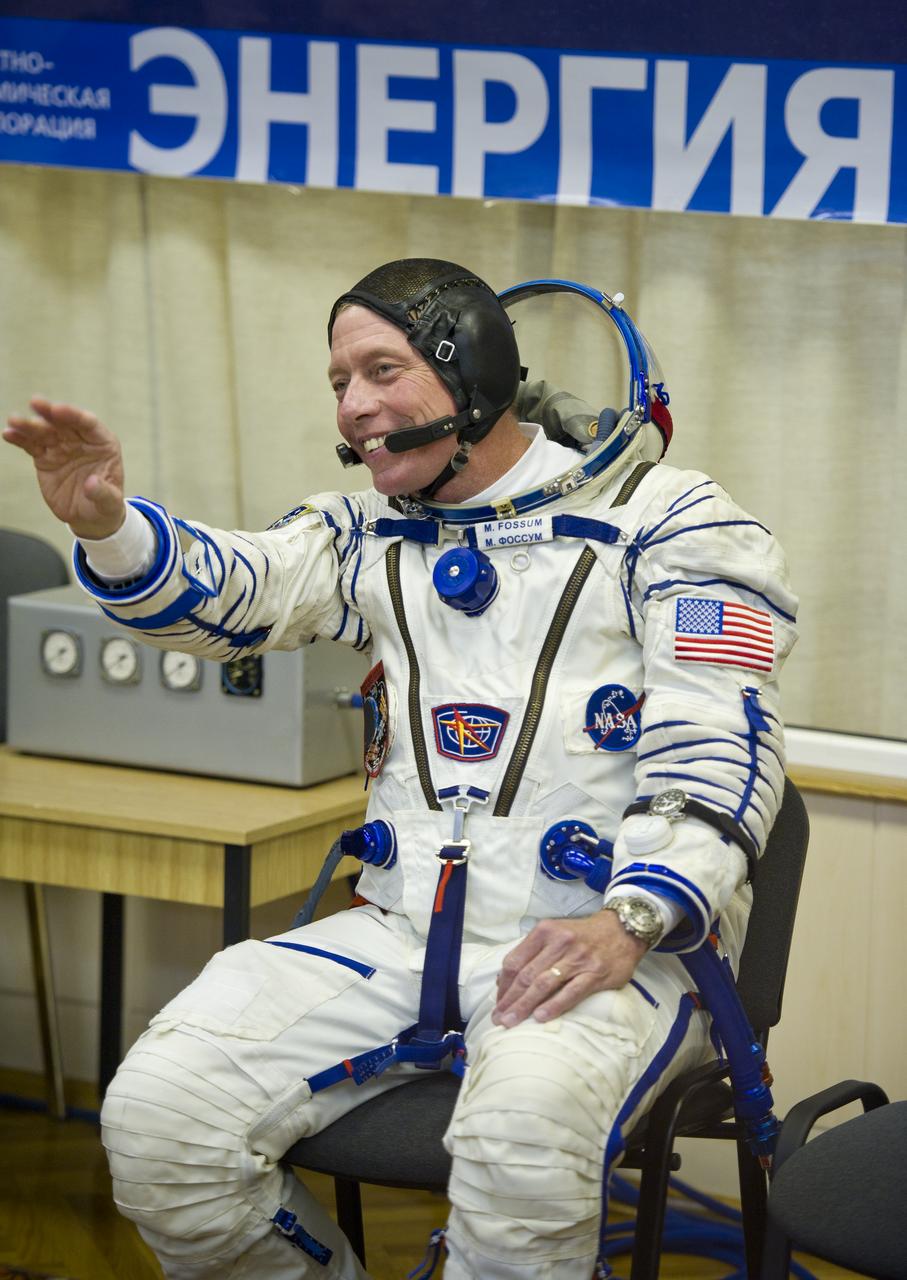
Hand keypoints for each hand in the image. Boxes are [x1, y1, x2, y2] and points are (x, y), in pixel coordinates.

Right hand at [3, 396, 125, 538]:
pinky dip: (20, 439)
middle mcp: (81, 441)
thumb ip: (103, 493)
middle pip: (64, 422)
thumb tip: (91, 484)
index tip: (58, 410)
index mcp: (103, 443)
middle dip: (49, 412)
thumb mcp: (110, 503)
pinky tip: (9, 434)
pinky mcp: (45, 458)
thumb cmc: (105, 506)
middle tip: (35, 402)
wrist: (88, 517)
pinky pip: (32, 446)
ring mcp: (62, 448)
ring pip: (45, 432)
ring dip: (29, 424)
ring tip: (14, 420)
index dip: (74, 415)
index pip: (88, 424)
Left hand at [492, 911, 647, 1027]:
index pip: (515, 960)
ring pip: (544, 984)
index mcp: (544, 932)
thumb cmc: (582, 936)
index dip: (503, 984)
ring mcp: (578, 958)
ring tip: (512, 1022)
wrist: (622, 931)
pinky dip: (554, 1006)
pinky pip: (571, 992)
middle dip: (509, 1000)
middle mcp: (559, 943)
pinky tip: (540, 1017)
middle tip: (498, 1019)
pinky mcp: (595, 973)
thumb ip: (531, 953)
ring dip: (525, 1006)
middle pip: (526, 975)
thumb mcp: (554, 934)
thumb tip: (503, 980)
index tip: (497, 1003)